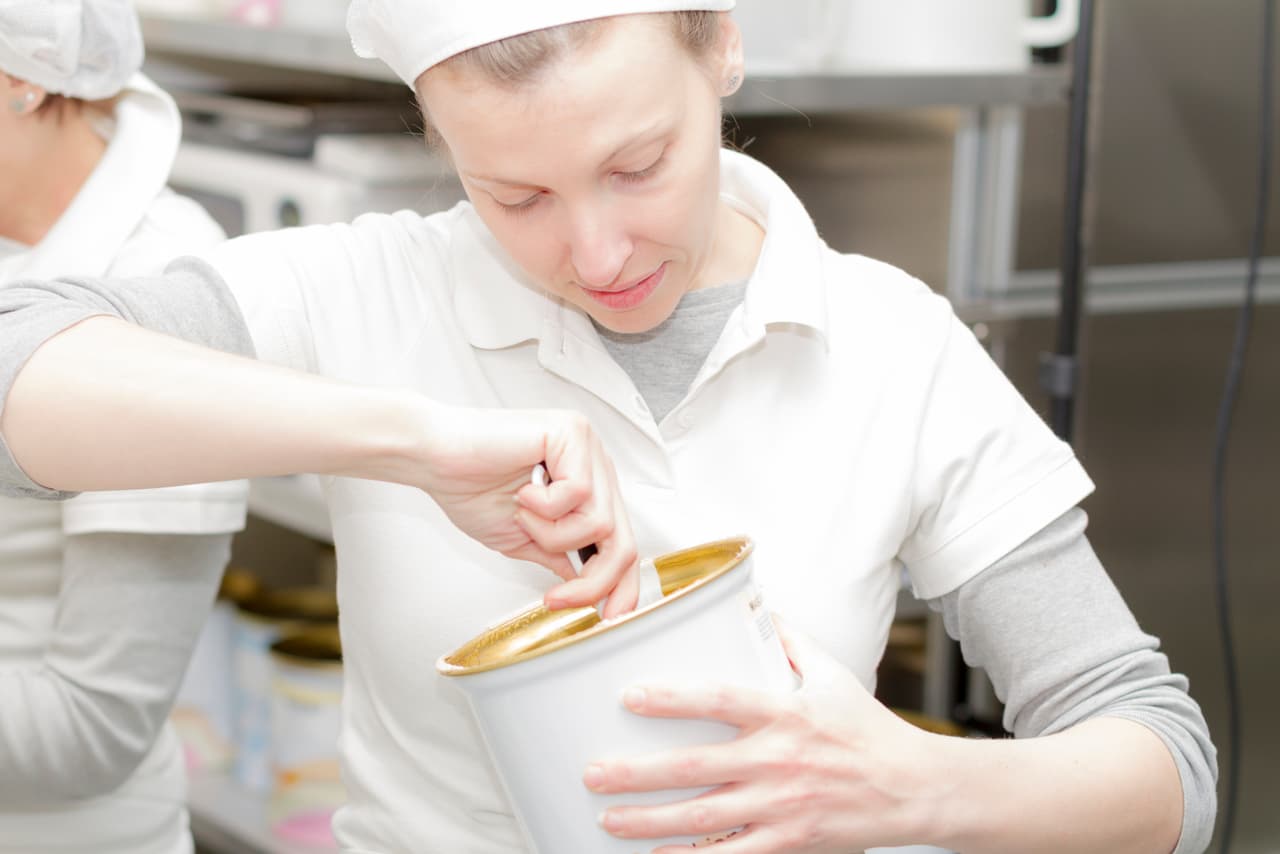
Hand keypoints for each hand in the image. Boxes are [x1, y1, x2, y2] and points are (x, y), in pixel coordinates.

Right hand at [415, 400, 640, 615]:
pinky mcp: (572, 432)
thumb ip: (557, 554)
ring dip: (554, 534)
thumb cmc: (467, 485)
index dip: (621, 584)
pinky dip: (545, 507)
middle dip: (594, 580)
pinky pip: (580, 492)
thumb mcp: (522, 537)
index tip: (607, 615)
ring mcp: (586, 446)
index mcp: (585, 485)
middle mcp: (593, 464)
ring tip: (522, 516)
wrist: (432, 455)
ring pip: (602, 521)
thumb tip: (584, 580)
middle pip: (622, 538)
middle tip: (559, 598)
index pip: (621, 541)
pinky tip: (523, 492)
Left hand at [583, 617, 949, 851]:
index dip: (674, 699)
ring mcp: (783, 807)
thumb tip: (759, 607)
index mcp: (786, 714)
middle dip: (640, 773)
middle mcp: (780, 761)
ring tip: (608, 818)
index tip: (630, 696)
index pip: (721, 701)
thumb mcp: (834, 675)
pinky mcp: (790, 843)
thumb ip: (792, 642)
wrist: (916, 789)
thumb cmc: (869, 730)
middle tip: (594, 772)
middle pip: (698, 768)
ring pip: (705, 817)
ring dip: (651, 821)